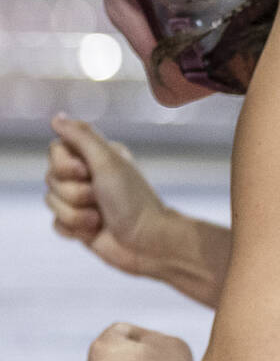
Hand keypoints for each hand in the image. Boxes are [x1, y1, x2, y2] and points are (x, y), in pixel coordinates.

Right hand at [46, 115, 172, 276]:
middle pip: (50, 177)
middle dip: (73, 192)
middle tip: (98, 197)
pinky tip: (94, 231)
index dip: (64, 164)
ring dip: (76, 214)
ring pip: (51, 202)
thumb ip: (82, 137)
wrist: (147, 243)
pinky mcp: (80, 225)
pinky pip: (56, 224)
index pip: (56, 149)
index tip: (85, 171)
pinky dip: (73, 229)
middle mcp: (90, 175)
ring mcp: (84, 201)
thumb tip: (57, 117)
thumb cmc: (133, 200)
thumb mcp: (108, 162)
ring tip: (100, 218)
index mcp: (99, 156)